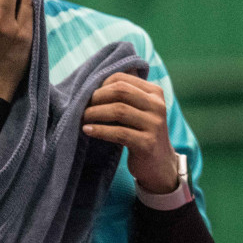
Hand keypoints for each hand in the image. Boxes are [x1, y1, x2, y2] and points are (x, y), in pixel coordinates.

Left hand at [82, 73, 179, 193]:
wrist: (159, 164)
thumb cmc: (141, 133)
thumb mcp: (139, 110)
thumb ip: (125, 96)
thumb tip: (94, 82)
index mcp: (155, 93)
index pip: (122, 79)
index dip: (101, 85)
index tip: (89, 96)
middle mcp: (157, 106)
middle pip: (121, 91)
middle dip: (97, 97)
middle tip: (82, 106)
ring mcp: (154, 125)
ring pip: (119, 110)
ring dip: (96, 113)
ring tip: (83, 117)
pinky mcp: (148, 143)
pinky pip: (119, 133)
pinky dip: (100, 130)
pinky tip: (88, 130)